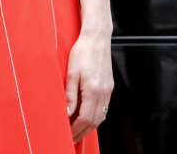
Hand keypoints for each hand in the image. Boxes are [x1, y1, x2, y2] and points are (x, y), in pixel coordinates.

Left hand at [65, 27, 112, 142]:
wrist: (97, 38)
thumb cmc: (82, 52)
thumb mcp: (71, 73)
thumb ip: (70, 95)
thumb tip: (67, 114)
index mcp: (93, 91)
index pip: (84, 119)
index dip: (75, 130)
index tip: (66, 135)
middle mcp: (104, 93)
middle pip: (94, 122)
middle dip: (82, 132)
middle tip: (70, 139)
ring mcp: (108, 91)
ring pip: (100, 117)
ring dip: (89, 127)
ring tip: (77, 131)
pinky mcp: (109, 87)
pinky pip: (104, 108)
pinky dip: (95, 117)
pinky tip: (87, 117)